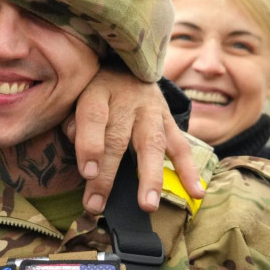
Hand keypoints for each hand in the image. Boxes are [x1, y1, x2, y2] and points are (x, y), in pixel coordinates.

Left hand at [65, 65, 203, 214]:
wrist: (128, 63)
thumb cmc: (94, 88)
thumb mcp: (77, 94)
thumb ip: (74, 123)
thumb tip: (82, 157)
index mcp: (98, 91)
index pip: (93, 117)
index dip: (89, 144)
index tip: (86, 172)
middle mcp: (127, 100)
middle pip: (118, 138)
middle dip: (107, 175)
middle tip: (97, 205)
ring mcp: (152, 110)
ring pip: (151, 144)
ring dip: (150, 177)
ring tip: (147, 205)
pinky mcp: (169, 120)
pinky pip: (180, 146)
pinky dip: (189, 171)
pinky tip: (195, 193)